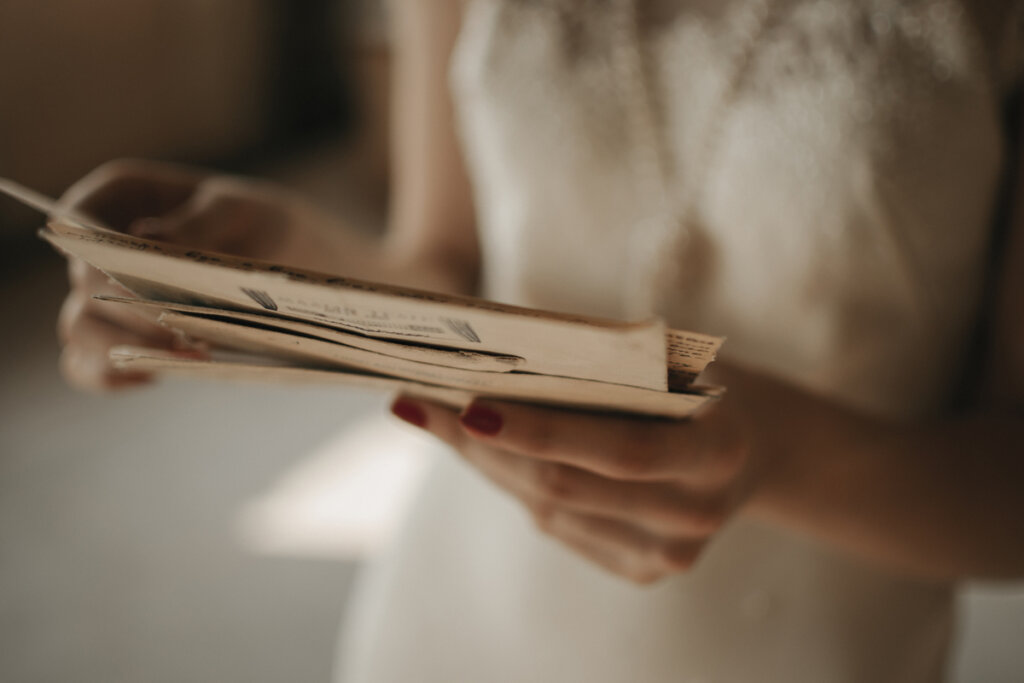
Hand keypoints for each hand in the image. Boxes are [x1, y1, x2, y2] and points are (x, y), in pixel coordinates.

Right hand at [55, 158, 343, 391]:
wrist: (303, 271)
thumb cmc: (270, 226)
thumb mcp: (246, 212)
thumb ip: (200, 223)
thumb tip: (146, 239)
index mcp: (122, 196)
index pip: (79, 220)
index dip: (94, 253)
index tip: (133, 280)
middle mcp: (102, 246)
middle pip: (83, 283)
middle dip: (128, 310)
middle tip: (182, 330)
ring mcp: (107, 296)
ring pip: (79, 327)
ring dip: (122, 347)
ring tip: (187, 353)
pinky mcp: (124, 338)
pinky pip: (90, 364)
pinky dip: (108, 376)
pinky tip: (151, 376)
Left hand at [390, 382, 766, 584]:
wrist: (760, 451)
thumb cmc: (711, 386)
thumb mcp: (680, 362)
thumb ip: (610, 365)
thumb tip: (502, 353)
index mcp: (715, 453)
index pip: (616, 450)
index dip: (539, 433)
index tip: (467, 405)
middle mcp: (693, 515)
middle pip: (565, 486)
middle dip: (484, 445)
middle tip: (422, 403)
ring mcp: (669, 554)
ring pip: (550, 509)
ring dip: (486, 463)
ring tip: (432, 416)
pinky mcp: (644, 570)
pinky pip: (559, 526)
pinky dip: (514, 484)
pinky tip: (477, 449)